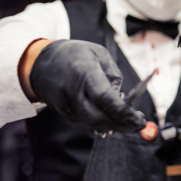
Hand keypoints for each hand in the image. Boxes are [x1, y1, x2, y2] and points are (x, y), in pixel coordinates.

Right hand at [26, 39, 145, 132]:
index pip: (106, 99)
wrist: (39, 63)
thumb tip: (122, 100)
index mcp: (85, 74)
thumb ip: (114, 76)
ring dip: (115, 125)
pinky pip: (88, 121)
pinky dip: (103, 121)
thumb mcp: (99, 54)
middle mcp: (74, 93)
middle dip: (124, 126)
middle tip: (140, 124)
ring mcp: (67, 106)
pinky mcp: (66, 114)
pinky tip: (112, 115)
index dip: (125, 113)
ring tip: (131, 119)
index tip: (140, 119)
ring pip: (96, 124)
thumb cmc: (75, 55)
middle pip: (101, 119)